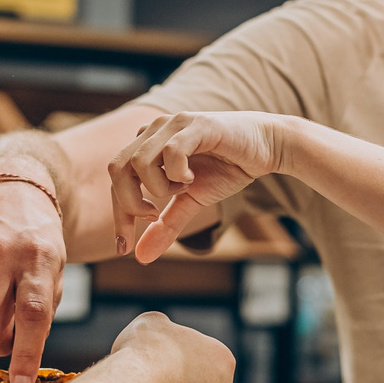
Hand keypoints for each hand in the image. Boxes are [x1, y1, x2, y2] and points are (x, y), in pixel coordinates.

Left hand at [108, 113, 287, 262]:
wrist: (266, 147)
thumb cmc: (226, 168)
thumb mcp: (191, 202)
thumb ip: (166, 225)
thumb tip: (141, 258)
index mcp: (147, 145)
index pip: (117, 180)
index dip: (119, 215)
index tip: (124, 247)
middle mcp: (154, 130)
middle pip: (117, 169)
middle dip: (129, 203)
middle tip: (154, 216)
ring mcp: (174, 125)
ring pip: (139, 161)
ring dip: (158, 187)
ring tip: (183, 188)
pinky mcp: (197, 125)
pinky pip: (170, 152)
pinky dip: (177, 173)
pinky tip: (192, 178)